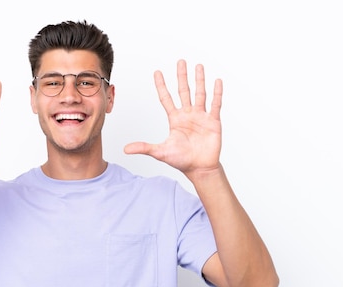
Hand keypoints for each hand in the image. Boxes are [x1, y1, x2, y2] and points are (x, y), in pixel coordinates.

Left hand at [124, 60, 222, 178]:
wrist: (199, 168)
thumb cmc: (181, 160)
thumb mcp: (160, 152)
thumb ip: (144, 148)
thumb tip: (125, 149)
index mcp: (175, 119)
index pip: (166, 98)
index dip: (161, 86)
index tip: (157, 72)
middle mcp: (188, 115)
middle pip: (184, 91)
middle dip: (182, 76)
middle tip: (180, 61)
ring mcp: (201, 117)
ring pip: (200, 94)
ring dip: (199, 80)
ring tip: (198, 66)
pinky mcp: (213, 121)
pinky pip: (215, 104)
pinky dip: (216, 93)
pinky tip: (216, 81)